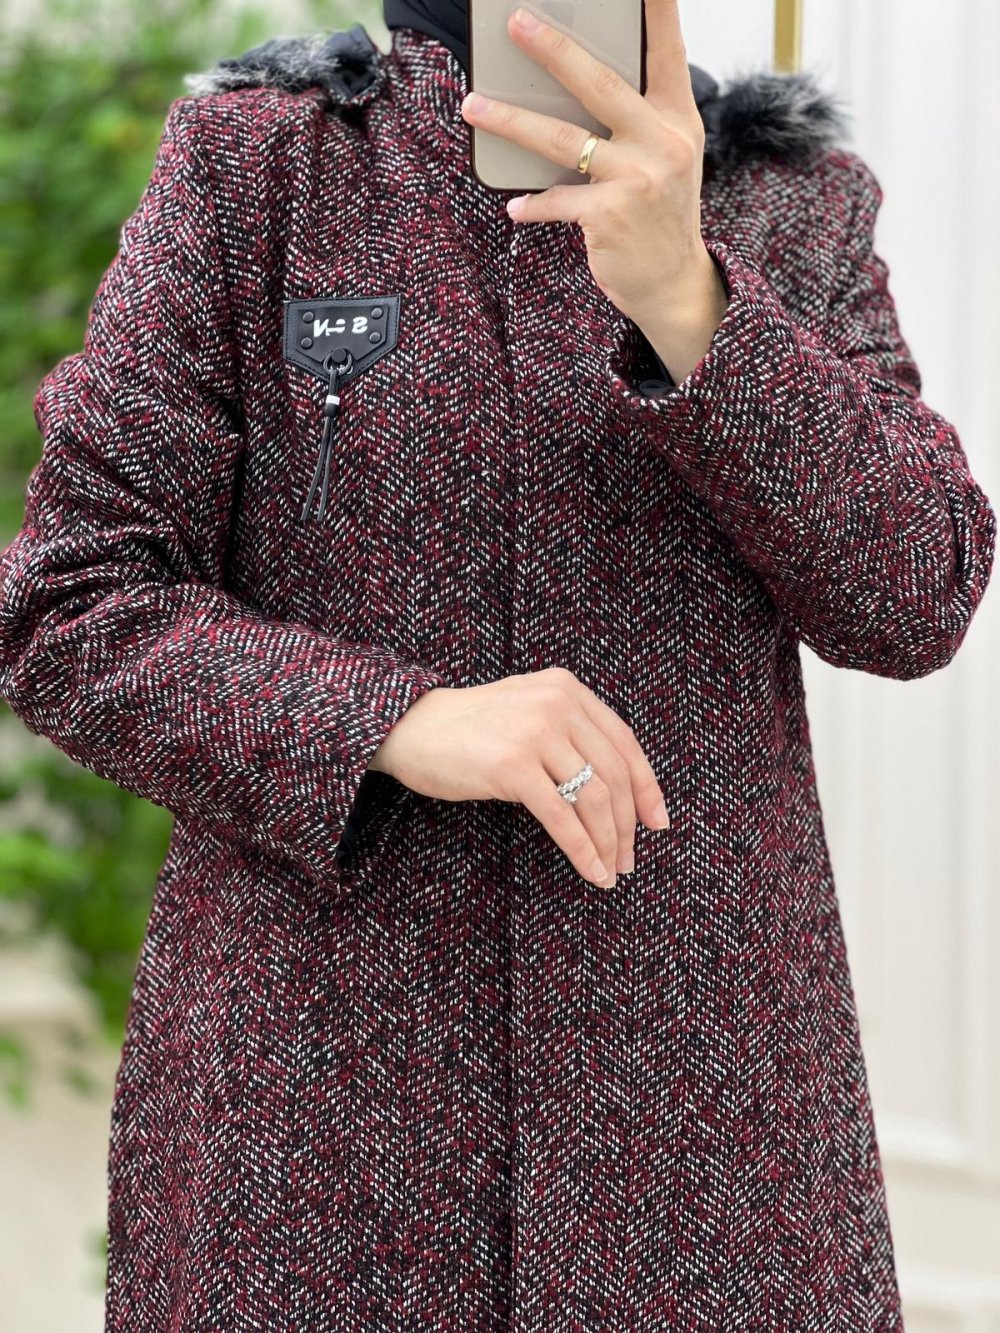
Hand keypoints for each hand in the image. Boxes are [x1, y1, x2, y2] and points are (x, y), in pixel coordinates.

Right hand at [368, 667, 670, 888]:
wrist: (410, 727)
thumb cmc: (470, 730)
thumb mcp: (528, 712)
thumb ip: (569, 733)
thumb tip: (616, 792)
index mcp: (566, 688)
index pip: (624, 742)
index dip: (646, 787)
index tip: (657, 822)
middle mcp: (556, 704)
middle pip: (613, 774)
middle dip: (628, 824)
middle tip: (630, 859)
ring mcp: (535, 733)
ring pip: (592, 798)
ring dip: (608, 842)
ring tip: (610, 870)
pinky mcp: (512, 766)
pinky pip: (561, 817)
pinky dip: (582, 849)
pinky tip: (590, 871)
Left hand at [459, 0, 713, 330]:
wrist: (675, 284)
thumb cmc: (660, 214)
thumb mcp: (667, 158)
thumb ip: (637, 121)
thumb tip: (570, 88)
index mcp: (678, 119)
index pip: (667, 51)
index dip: (657, 10)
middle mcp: (662, 142)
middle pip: (599, 84)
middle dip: (554, 50)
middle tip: (517, 24)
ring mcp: (636, 179)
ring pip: (562, 139)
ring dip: (511, 121)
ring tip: (473, 105)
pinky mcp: (609, 216)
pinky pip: (556, 200)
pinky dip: (532, 204)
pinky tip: (517, 206)